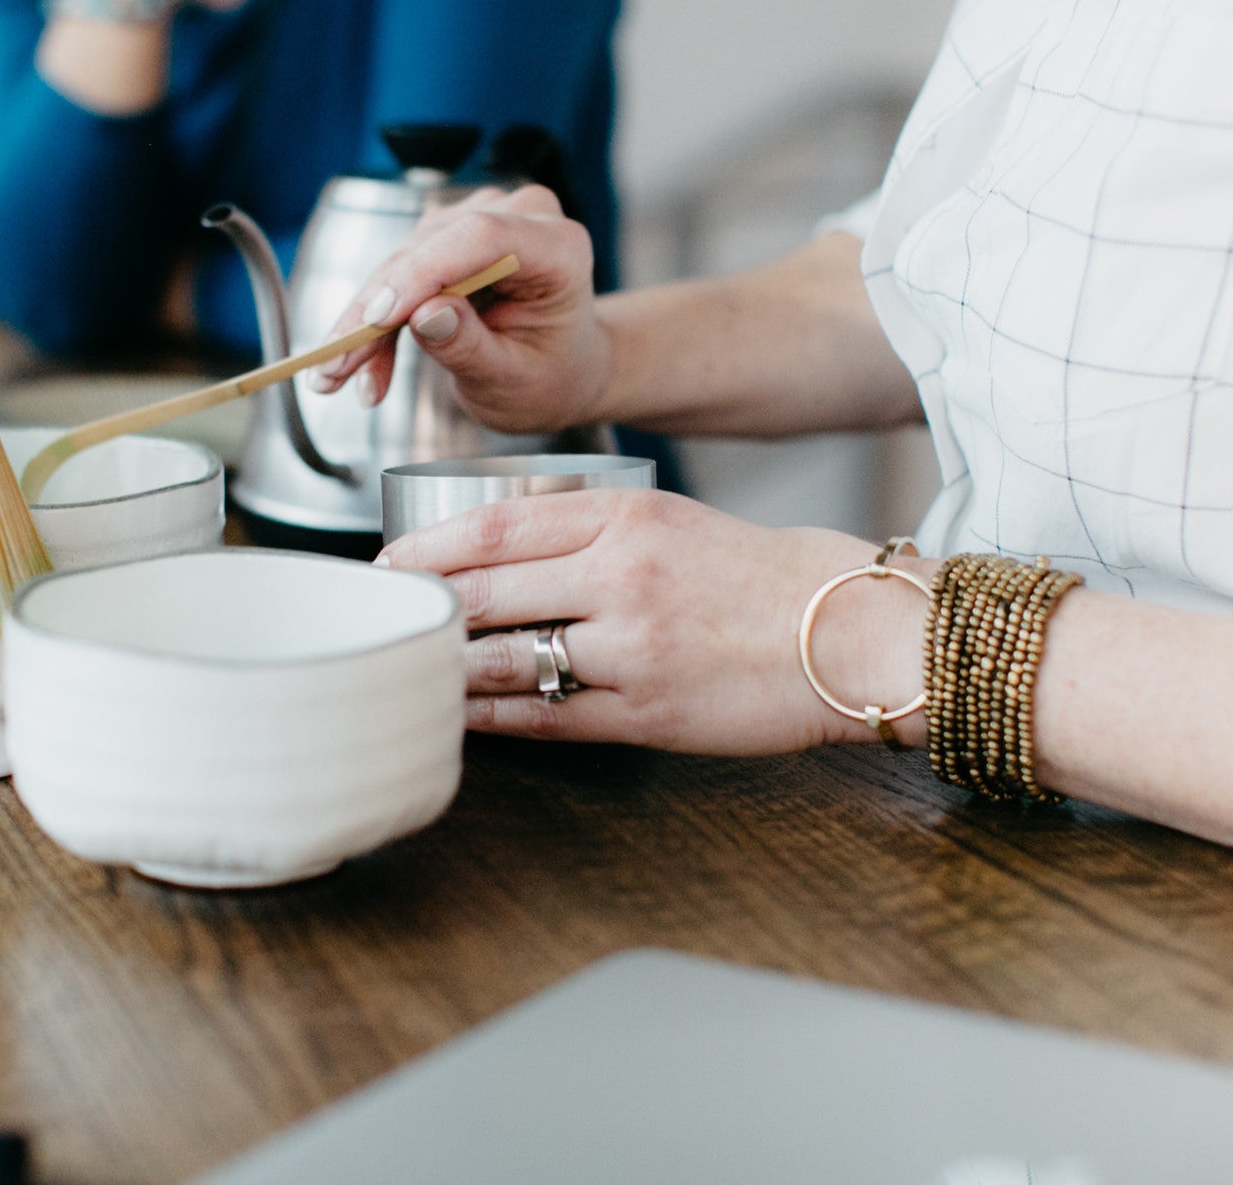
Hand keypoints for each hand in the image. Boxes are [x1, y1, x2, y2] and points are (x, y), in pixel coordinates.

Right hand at [311, 186, 611, 435]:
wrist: (562, 368)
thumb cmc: (549, 376)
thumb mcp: (514, 380)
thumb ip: (471, 347)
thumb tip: (424, 315)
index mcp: (559, 247)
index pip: (481, 237)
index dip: (421, 273)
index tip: (374, 320)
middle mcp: (521, 216)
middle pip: (431, 250)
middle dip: (374, 313)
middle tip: (333, 369)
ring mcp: (482, 217)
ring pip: (403, 261)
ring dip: (365, 323)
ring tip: (339, 378)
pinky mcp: (450, 234)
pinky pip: (398, 272)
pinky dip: (374, 321)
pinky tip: (362, 370)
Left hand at [377, 490, 931, 753]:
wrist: (849, 629)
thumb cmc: (761, 575)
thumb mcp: (673, 520)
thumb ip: (591, 530)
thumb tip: (504, 551)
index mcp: (624, 515)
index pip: (494, 527)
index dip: (427, 551)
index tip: (389, 564)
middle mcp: (621, 574)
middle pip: (484, 592)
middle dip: (421, 609)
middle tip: (384, 619)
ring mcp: (631, 646)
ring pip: (506, 659)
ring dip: (448, 668)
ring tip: (411, 670)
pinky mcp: (646, 710)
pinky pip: (546, 716)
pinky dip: (494, 717)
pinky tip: (465, 715)